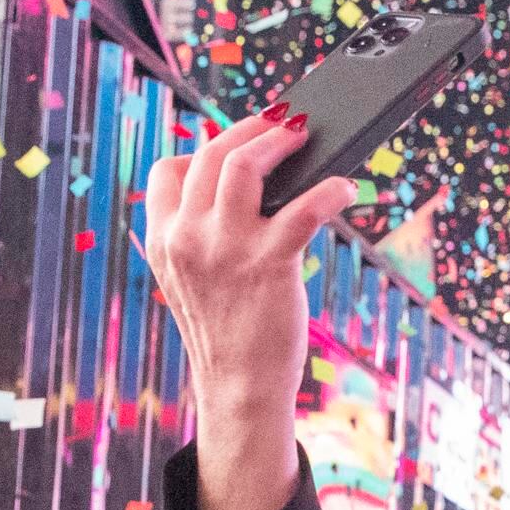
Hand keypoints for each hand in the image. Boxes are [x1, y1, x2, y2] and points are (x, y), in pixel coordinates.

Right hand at [144, 107, 355, 509]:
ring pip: (246, 165)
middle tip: (284, 122)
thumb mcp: (195, 279)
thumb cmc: (229, 331)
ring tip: (306, 135)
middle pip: (214, 155)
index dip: (205, 149)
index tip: (236, 143)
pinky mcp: (269, 264)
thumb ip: (204, 234)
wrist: (240, 387)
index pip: (170, 170)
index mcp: (164, 239)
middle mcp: (188, 237)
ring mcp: (226, 249)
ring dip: (280, 141)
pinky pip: (303, 208)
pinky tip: (346, 189)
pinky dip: (330, 191)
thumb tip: (253, 184)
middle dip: (252, 129)